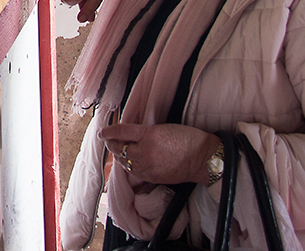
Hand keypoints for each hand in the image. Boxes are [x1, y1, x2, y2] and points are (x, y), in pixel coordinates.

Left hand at [101, 123, 221, 184]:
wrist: (203, 159)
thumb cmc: (187, 138)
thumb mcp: (163, 128)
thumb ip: (144, 132)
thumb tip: (129, 135)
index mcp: (149, 135)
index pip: (121, 132)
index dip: (109, 131)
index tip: (102, 131)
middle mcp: (145, 151)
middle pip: (119, 148)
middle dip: (111, 143)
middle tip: (109, 139)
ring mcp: (148, 166)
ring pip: (124, 161)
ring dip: (119, 155)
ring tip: (118, 150)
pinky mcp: (151, 177)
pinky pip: (133, 171)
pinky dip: (128, 165)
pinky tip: (129, 161)